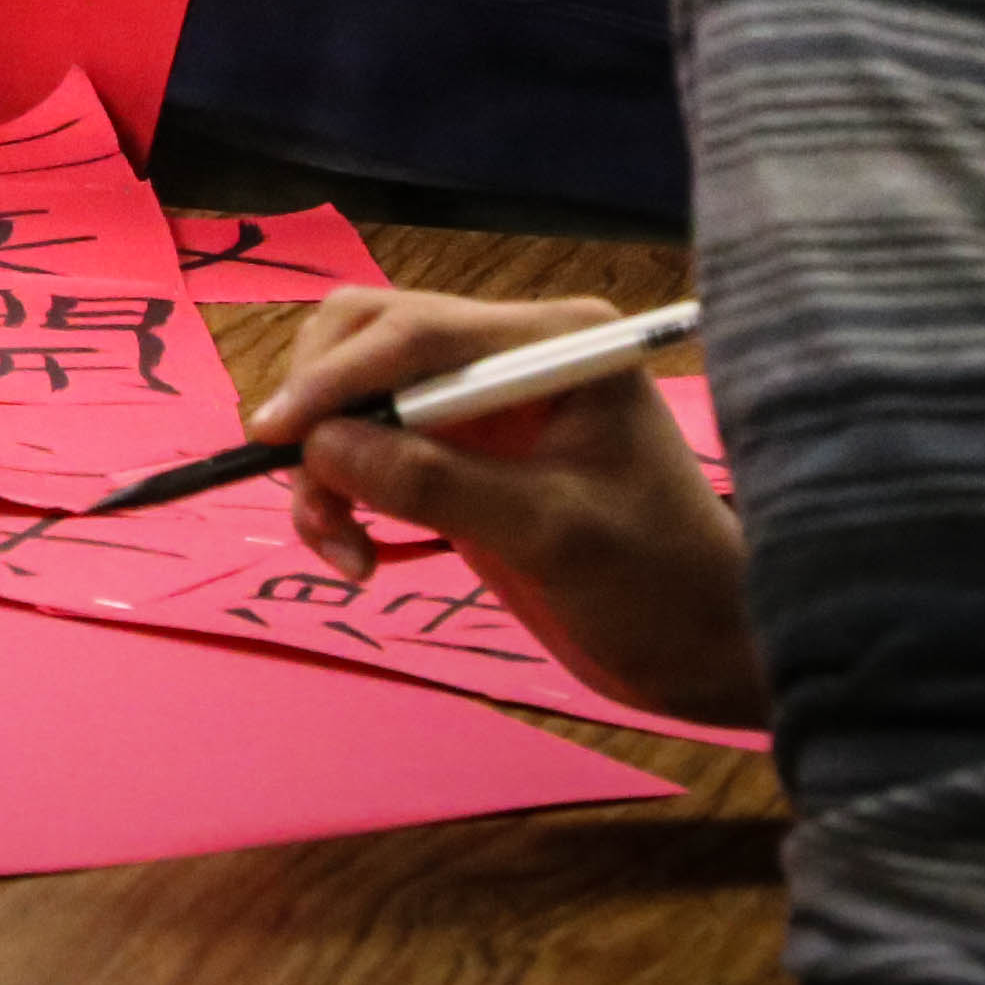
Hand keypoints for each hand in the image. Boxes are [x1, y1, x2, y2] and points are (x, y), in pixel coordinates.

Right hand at [254, 291, 769, 731]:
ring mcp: (482, 402)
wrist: (706, 651)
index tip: (277, 434)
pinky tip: (358, 553)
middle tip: (312, 498)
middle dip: (324, 412)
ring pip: (356, 392)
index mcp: (554, 344)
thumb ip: (437, 485)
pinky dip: (342, 491)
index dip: (338, 377)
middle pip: (369, 341)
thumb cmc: (658, 586)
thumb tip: (321, 447)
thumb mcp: (553, 536)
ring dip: (324, 462)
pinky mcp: (461, 453)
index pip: (418, 332)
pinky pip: (369, 445)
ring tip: (339, 545)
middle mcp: (510, 353)